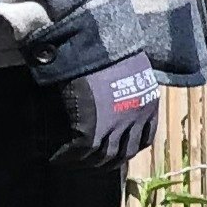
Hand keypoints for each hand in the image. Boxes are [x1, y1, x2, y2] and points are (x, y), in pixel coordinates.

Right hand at [49, 52, 161, 167]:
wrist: (95, 43)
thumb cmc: (110, 48)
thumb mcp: (131, 68)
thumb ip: (127, 85)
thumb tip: (115, 90)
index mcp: (148, 104)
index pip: (145, 137)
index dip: (130, 147)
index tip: (119, 150)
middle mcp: (136, 118)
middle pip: (124, 152)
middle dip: (109, 162)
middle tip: (93, 164)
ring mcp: (115, 125)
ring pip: (103, 157)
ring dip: (88, 164)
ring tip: (74, 164)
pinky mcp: (93, 127)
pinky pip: (80, 151)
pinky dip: (67, 157)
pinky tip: (57, 158)